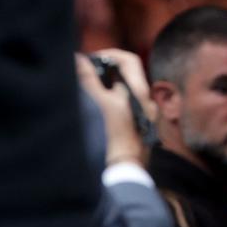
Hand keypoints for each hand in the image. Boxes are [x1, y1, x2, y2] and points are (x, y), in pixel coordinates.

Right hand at [75, 49, 152, 166]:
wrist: (124, 170)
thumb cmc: (113, 137)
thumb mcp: (97, 103)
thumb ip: (88, 78)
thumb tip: (80, 59)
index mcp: (141, 94)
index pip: (129, 60)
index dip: (109, 55)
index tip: (92, 61)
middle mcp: (147, 103)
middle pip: (126, 76)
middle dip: (104, 72)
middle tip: (86, 77)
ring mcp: (145, 116)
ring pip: (124, 91)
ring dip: (106, 88)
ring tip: (89, 95)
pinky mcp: (138, 127)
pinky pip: (125, 106)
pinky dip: (110, 102)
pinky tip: (97, 111)